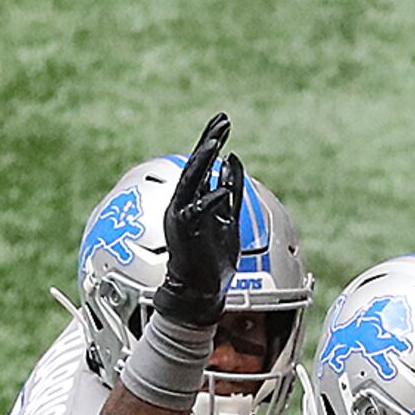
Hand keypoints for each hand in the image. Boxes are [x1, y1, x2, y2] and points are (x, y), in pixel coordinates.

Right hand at [156, 113, 241, 326]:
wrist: (199, 293)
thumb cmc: (212, 260)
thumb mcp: (229, 219)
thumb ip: (230, 192)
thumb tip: (233, 161)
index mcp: (194, 200)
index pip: (203, 165)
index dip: (212, 141)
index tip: (223, 122)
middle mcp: (184, 204)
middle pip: (196, 167)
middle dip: (208, 142)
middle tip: (222, 122)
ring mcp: (181, 217)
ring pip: (191, 182)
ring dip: (203, 162)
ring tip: (215, 143)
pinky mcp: (184, 232)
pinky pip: (197, 211)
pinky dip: (209, 200)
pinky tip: (220, 189)